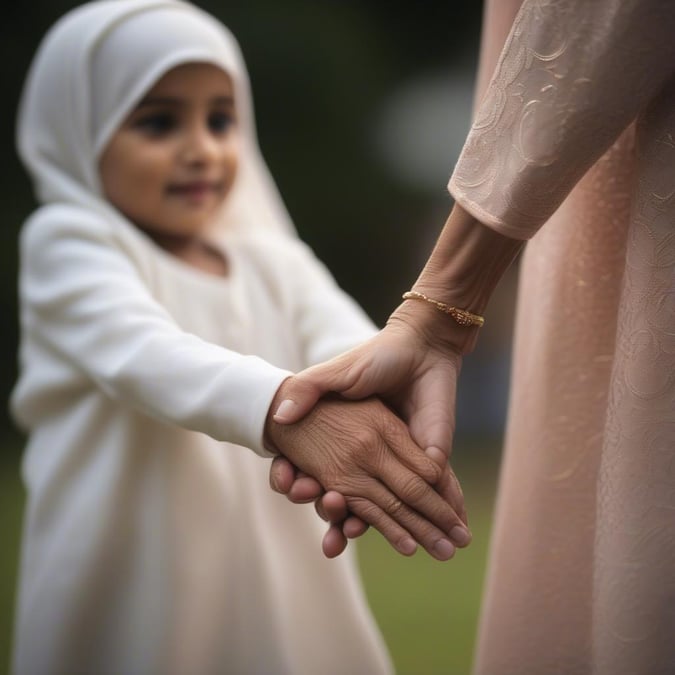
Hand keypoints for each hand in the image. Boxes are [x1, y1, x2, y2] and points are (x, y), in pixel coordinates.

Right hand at [269, 300, 469, 555]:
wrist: (419, 346)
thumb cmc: (375, 358)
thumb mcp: (334, 373)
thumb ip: (306, 391)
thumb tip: (278, 417)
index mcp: (353, 443)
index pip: (327, 475)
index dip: (308, 491)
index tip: (293, 496)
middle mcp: (376, 458)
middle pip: (356, 502)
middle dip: (338, 525)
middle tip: (327, 545)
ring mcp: (404, 462)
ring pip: (385, 508)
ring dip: (373, 530)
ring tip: (350, 539)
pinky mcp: (433, 459)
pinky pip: (423, 496)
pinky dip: (417, 519)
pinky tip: (403, 541)